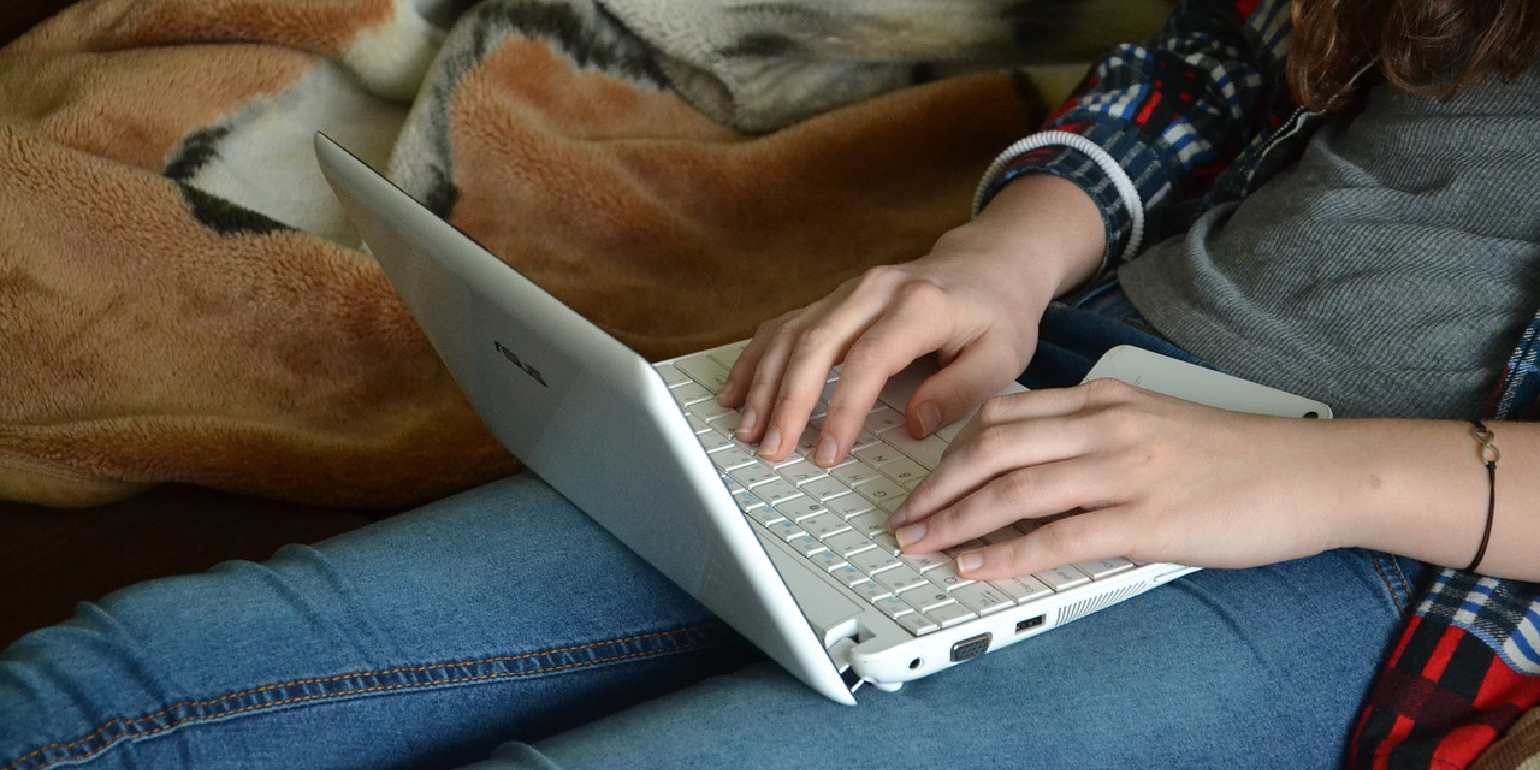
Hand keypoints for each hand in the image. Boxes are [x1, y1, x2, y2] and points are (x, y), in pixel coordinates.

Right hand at [717, 175, 1105, 466]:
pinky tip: (738, 392)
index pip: (868, 361)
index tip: (827, 453)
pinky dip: (757, 358)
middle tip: (772, 448)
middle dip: (787, 401)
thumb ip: (961, 391)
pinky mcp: (833, 299)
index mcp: (920, 306)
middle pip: (816, 343)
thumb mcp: (1003, 356)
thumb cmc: (997, 313)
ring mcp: (849, 291)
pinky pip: (784, 325)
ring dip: (763, 383)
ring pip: (792, 333)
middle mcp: (876, 291)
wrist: (989, 262)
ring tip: (748, 429)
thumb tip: (914, 425)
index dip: (842, 410)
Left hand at [887, 379, 1355, 579]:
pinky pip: (1059, 536)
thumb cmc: (1236, 456)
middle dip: (936, 487)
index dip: (950, 450)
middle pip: (992, 448)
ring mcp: (1127, 471)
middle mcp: (1107, 426)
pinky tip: (977, 566)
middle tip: (904, 519)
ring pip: (1014, 489)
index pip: (1003, 414)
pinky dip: (1007, 554)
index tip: (922, 480)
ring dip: (956, 521)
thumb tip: (1034, 463)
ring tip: (921, 545)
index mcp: (1105, 399)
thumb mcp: (1154, 423)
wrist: (1313, 472)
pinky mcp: (1150, 519)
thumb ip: (1095, 434)